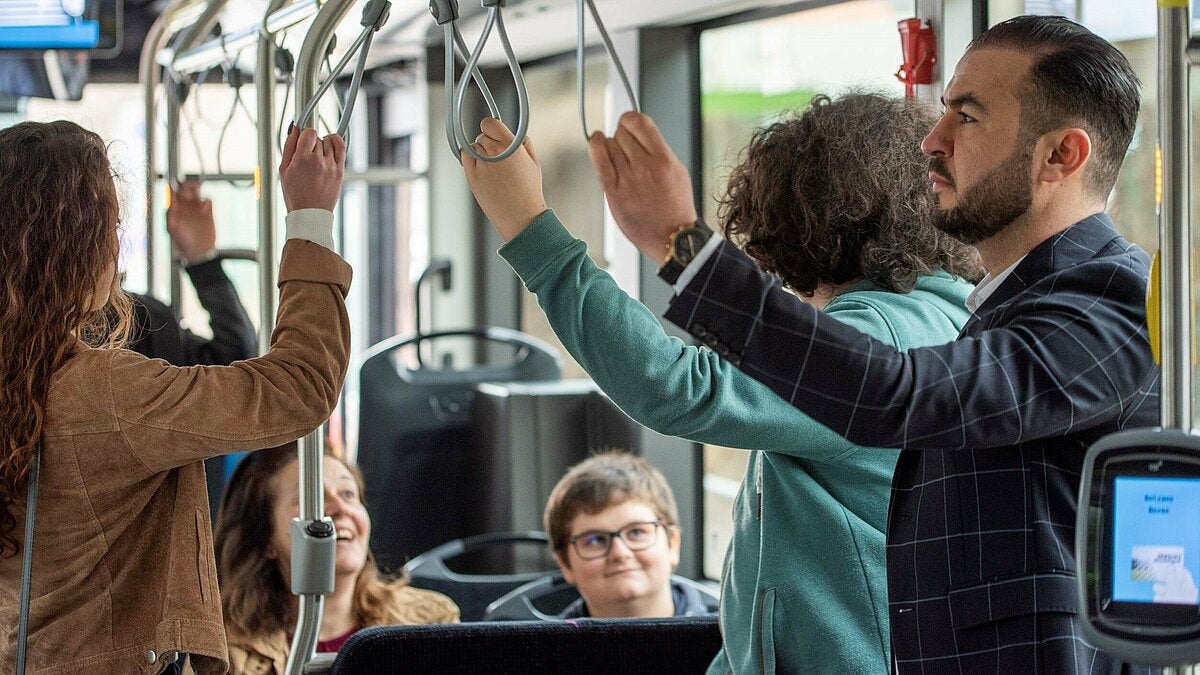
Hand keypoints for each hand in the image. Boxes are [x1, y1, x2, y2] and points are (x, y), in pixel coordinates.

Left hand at [166, 180, 215, 261]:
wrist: (199, 251)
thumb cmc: (182, 242)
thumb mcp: (172, 228)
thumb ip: (170, 214)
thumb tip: (170, 201)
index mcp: (174, 207)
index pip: (172, 191)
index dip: (173, 185)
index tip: (175, 184)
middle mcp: (185, 205)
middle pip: (185, 188)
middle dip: (186, 185)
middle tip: (188, 189)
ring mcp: (197, 208)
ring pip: (196, 191)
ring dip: (196, 188)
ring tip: (197, 189)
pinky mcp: (208, 212)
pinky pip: (208, 200)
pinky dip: (206, 201)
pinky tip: (205, 208)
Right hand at [279, 126, 345, 211]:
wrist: (310, 212)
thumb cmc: (295, 194)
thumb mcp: (283, 170)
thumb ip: (289, 147)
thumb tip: (294, 129)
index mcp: (302, 159)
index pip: (308, 132)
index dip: (304, 135)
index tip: (303, 140)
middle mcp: (318, 160)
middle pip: (318, 138)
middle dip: (312, 144)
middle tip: (308, 156)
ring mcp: (331, 165)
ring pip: (329, 142)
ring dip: (323, 145)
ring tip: (318, 156)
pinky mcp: (340, 171)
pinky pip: (342, 147)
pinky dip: (337, 141)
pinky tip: (332, 141)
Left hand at [462, 117, 547, 240]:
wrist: (521, 216)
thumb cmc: (528, 192)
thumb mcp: (533, 163)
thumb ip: (524, 143)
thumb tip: (514, 134)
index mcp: (511, 146)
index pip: (490, 123)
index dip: (491, 127)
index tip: (493, 132)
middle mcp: (494, 153)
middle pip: (482, 136)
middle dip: (488, 143)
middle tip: (497, 157)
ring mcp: (481, 165)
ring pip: (473, 147)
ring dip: (480, 153)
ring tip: (492, 168)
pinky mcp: (472, 176)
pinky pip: (465, 158)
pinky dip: (470, 159)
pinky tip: (481, 168)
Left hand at [588, 112, 697, 261]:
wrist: (671, 236)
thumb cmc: (675, 205)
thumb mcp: (677, 171)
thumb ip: (658, 150)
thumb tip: (638, 132)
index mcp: (663, 159)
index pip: (640, 122)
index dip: (630, 119)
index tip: (629, 123)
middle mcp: (644, 166)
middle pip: (622, 133)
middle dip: (623, 136)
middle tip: (628, 149)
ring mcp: (627, 179)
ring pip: (609, 144)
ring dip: (612, 146)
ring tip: (621, 159)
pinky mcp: (613, 191)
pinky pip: (598, 159)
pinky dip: (595, 145)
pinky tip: (596, 140)